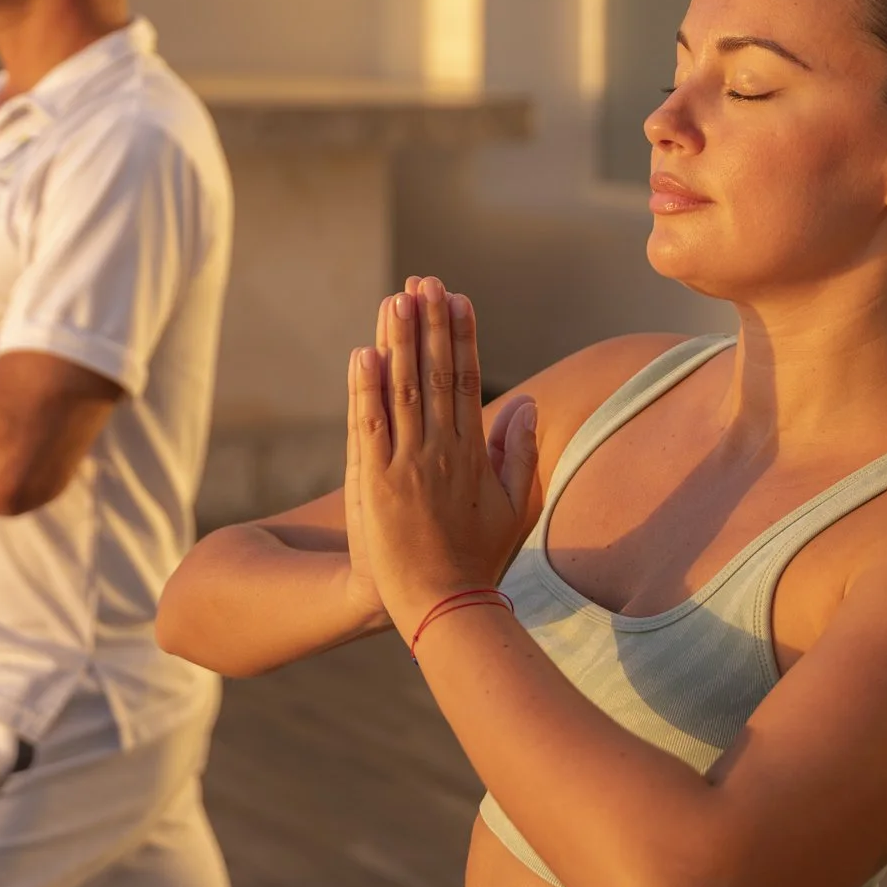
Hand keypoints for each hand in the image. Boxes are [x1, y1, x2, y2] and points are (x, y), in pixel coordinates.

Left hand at [346, 277, 539, 637]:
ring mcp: (407, 464)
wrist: (442, 604)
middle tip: (424, 281)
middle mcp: (441, 450)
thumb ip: (518, 452)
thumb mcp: (514, 505)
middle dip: (429, 324)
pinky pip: (369, 426)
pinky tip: (361, 355)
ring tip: (395, 299)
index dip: (461, 337)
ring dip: (397, 342)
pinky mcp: (376, 482)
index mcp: (472, 452)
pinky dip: (364, 390)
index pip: (466, 380)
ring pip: (402, 390)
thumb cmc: (478, 558)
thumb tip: (525, 402)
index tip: (458, 299)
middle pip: (434, 374)